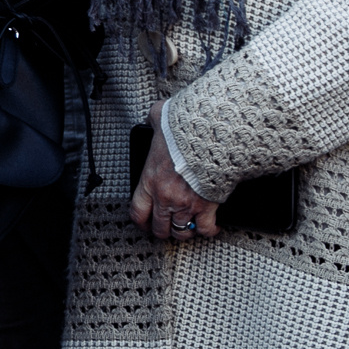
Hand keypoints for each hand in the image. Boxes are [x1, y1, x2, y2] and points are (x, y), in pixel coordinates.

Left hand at [129, 103, 219, 242]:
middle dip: (163, 230)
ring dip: (184, 231)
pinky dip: (207, 230)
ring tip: (187, 227)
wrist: (210, 138)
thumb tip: (152, 117)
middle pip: (159, 227)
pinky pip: (204, 229)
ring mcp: (185, 204)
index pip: (137, 212)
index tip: (146, 224)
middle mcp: (165, 197)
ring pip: (181, 232)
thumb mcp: (159, 119)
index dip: (141, 222)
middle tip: (167, 228)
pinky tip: (210, 226)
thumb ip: (152, 121)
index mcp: (149, 180)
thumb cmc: (184, 130)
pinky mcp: (207, 207)